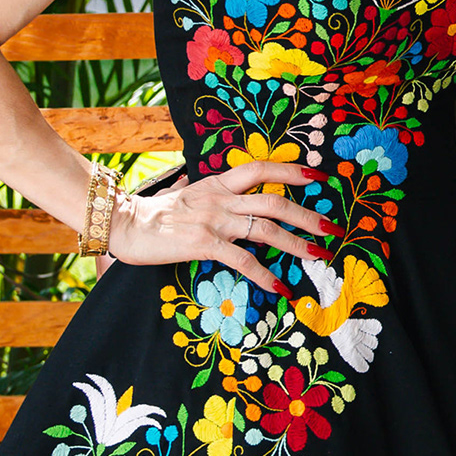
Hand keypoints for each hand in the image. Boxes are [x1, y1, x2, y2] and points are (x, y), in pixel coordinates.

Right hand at [104, 160, 328, 295]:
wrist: (123, 223)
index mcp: (217, 183)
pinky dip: (265, 275)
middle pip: (275, 201)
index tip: (318, 177)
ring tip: (318, 256)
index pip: (261, 168)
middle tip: (331, 228)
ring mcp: (215, 220)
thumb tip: (192, 184)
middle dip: (308, 215)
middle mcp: (221, 198)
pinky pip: (244, 260)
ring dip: (297, 244)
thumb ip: (196, 190)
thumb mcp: (180, 193)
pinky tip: (280, 288)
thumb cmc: (151, 212)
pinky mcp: (205, 244)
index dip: (291, 171)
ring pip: (267, 229)